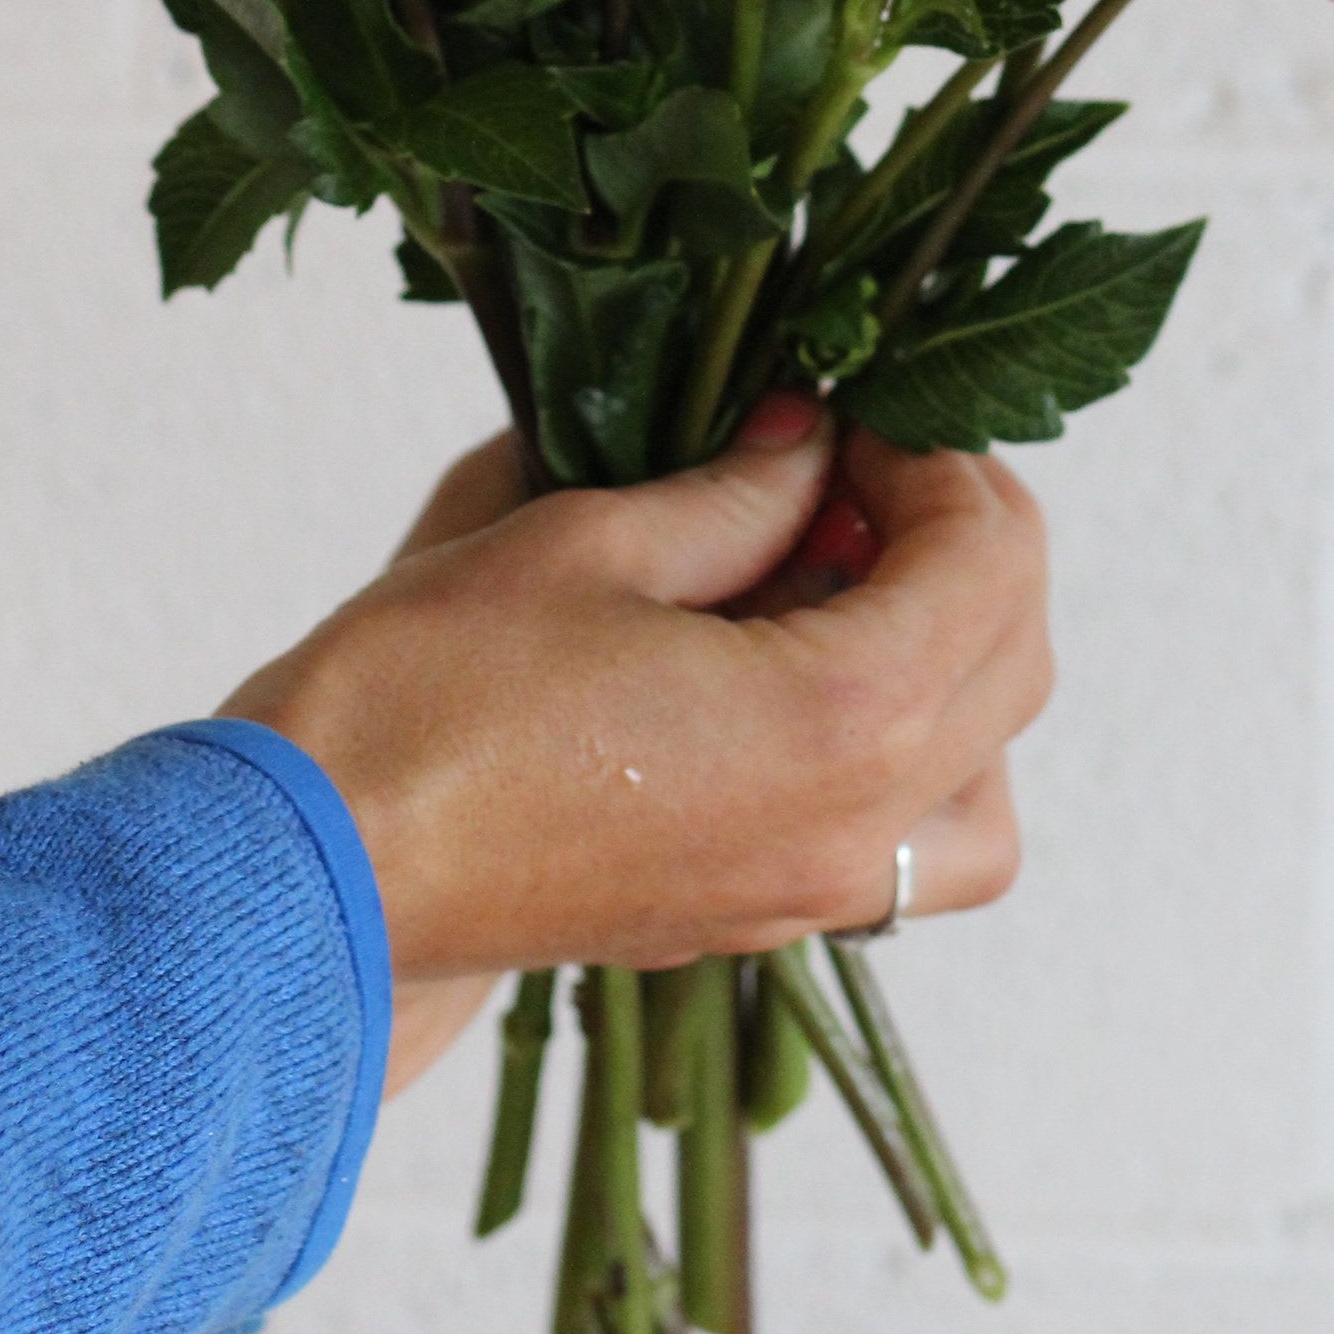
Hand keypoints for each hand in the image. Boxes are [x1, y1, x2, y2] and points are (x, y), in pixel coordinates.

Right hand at [219, 395, 1050, 1086]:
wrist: (318, 873)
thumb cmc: (429, 697)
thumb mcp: (591, 539)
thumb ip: (740, 487)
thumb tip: (813, 438)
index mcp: (838, 719)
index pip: (990, 559)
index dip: (937, 456)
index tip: (849, 411)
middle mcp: (855, 829)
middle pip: (1015, 660)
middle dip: (959, 538)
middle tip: (849, 466)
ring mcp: (810, 895)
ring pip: (987, 784)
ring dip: (958, 664)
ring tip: (842, 582)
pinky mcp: (757, 922)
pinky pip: (907, 854)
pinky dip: (910, 762)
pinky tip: (802, 679)